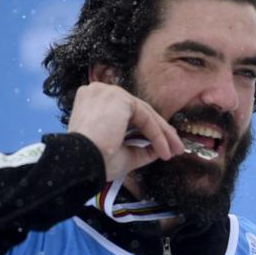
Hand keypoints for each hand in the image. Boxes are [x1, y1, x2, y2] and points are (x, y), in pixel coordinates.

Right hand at [66, 82, 183, 180]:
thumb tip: (160, 149)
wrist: (80, 162)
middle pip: (139, 112)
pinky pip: (145, 117)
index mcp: (93, 103)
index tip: (163, 148)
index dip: (147, 131)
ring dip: (162, 133)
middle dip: (160, 132)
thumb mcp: (122, 154)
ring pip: (144, 114)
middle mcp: (98, 92)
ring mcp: (108, 92)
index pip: (127, 115)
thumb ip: (141, 149)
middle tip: (175, 148)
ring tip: (174, 150)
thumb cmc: (94, 161)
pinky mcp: (118, 97)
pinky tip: (164, 149)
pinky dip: (157, 134)